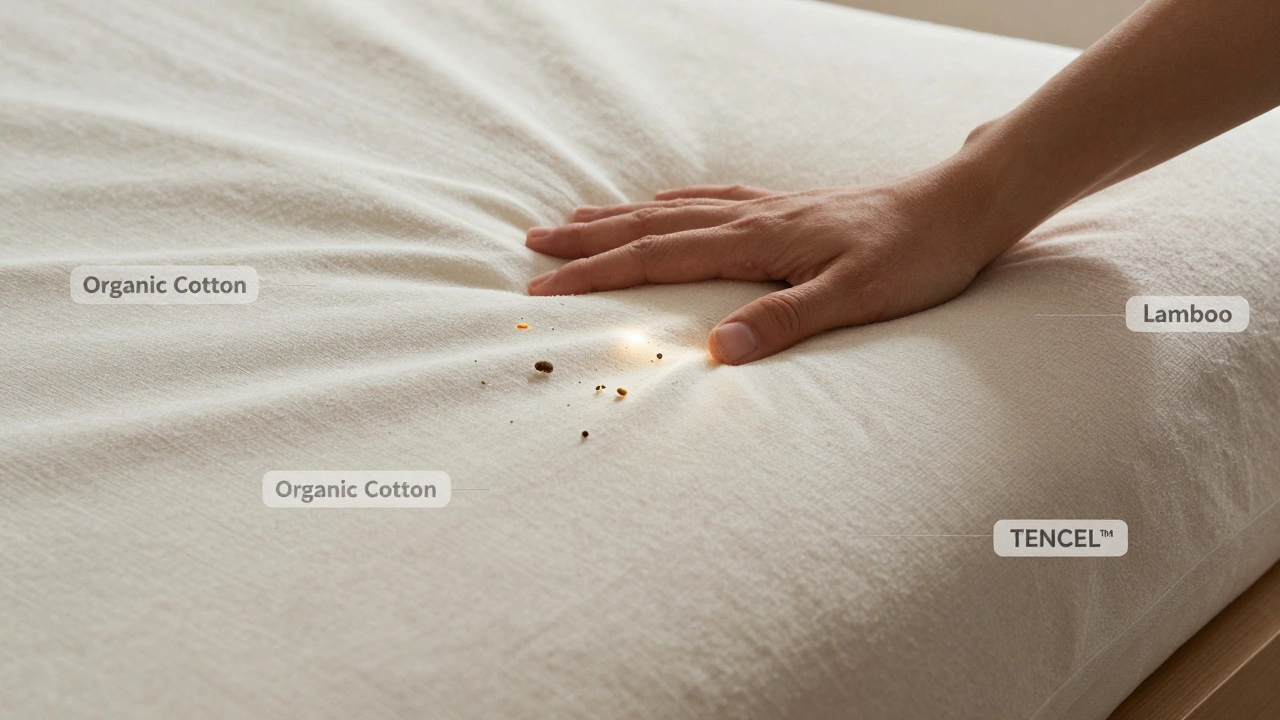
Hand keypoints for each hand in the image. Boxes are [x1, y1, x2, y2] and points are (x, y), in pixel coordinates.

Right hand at [525, 163, 1010, 363]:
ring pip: (673, 207)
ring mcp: (766, 207)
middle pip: (650, 224)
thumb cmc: (913, 256)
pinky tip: (661, 202)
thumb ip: (787, 321)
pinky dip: (669, 201)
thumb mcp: (856, 298)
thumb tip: (719, 351)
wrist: (959, 207)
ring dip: (617, 217)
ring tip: (572, 220)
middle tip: (531, 247)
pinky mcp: (784, 207)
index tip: (543, 288)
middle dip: (587, 239)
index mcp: (757, 241)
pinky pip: (708, 197)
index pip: (657, 256)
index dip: (596, 273)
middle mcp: (751, 217)